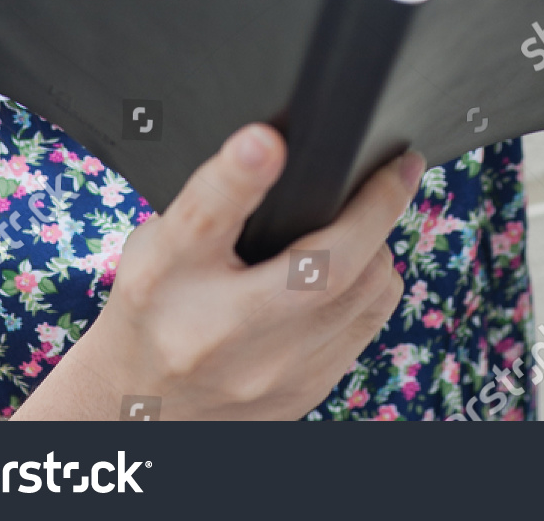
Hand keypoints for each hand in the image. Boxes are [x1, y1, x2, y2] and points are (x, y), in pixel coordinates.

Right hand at [87, 124, 423, 419]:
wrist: (143, 404)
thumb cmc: (154, 305)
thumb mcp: (157, 240)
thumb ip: (212, 197)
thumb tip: (270, 145)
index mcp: (167, 275)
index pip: (205, 217)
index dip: (240, 172)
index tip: (267, 139)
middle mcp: (220, 331)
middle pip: (321, 268)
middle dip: (374, 208)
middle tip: (400, 165)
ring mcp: (270, 372)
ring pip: (364, 295)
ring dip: (378, 246)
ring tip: (371, 218)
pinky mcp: (304, 392)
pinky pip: (366, 326)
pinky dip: (372, 285)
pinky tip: (359, 266)